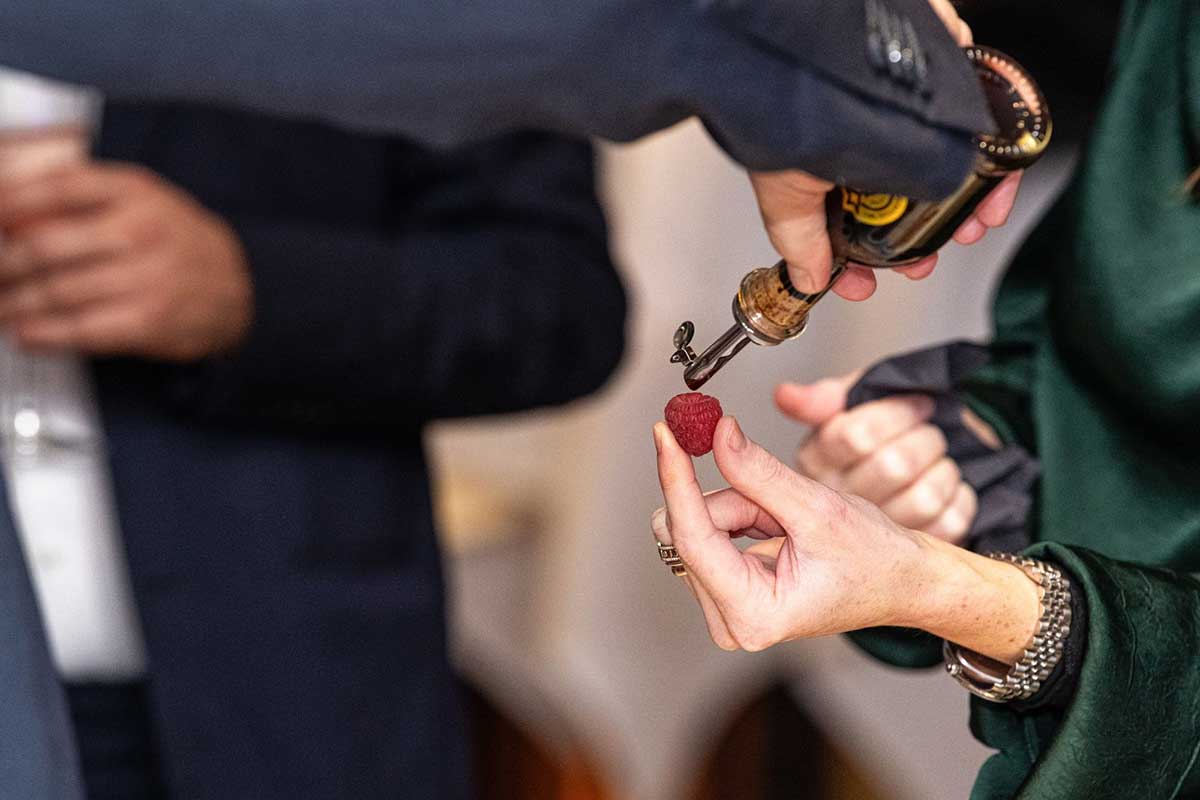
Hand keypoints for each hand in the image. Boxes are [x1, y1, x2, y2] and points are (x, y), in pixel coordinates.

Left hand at [0, 161, 252, 360]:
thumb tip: (12, 214)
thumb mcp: (142, 202)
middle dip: (1, 263)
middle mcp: (140, 232)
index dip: (10, 200)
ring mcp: (145, 279)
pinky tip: (25, 333)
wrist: (238, 287)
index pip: (58, 187)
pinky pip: (81, 329)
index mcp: (135, 192)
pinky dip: (43, 334)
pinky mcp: (147, 322)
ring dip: (12, 304)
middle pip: (44, 245)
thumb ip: (84, 201)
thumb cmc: (179, 243)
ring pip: (56, 291)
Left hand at [650, 416, 1038, 660]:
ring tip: (791, 522)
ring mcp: (725, 607)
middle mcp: (731, 621)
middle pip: (692, 530)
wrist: (902, 582)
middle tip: (779, 500)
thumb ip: (759, 472)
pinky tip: (778, 527)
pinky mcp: (726, 590)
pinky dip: (744, 514)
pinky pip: (711, 531)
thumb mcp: (818, 508)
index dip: (676, 479)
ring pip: (700, 525)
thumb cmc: (874, 560)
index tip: (666, 434)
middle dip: (735, 500)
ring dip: (743, 506)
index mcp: (753, 614)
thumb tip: (716, 433)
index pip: (691, 537)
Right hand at [748, 0, 1020, 300]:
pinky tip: (993, 175)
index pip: (855, 219)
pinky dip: (996, 150)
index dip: (865, 257)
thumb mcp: (785, 185)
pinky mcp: (949, 72)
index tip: (867, 281)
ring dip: (969, 201)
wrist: (819, 28)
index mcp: (835, 159)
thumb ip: (799, 236)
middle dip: (926, 235)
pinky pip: (984, 116)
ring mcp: (912, 105)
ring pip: (953, 162)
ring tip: (975, 221)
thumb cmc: (788, 91)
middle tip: (929, 258)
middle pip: (910, 194)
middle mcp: (873, 132)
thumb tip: (808, 279)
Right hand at [775, 372, 977, 543]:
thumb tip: (784, 395)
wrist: (914, 476)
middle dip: (925, 440)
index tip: (918, 405)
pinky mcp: (913, 548)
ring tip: (935, 461)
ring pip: (924, 497)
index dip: (897, 415)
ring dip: (943, 470)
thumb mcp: (851, 406)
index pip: (856, 435)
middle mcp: (836, 506)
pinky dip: (958, 498)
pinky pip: (950, 520)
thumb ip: (823, 398)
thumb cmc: (882, 438)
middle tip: (929, 433)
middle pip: (894, 465)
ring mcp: (875, 538)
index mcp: (816, 464)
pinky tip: (944, 490)